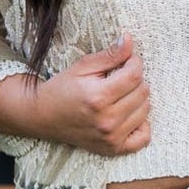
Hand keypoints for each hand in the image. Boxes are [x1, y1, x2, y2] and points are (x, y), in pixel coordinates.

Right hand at [0, 33, 151, 156]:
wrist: (43, 116)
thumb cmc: (62, 88)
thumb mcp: (82, 66)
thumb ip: (109, 55)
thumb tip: (128, 40)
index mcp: (98, 97)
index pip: (134, 75)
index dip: (135, 62)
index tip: (127, 60)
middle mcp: (106, 120)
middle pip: (142, 92)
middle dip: (135, 80)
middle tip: (120, 78)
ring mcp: (111, 137)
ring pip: (145, 110)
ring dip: (138, 99)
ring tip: (121, 95)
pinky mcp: (112, 149)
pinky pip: (143, 138)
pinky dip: (141, 125)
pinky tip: (129, 115)